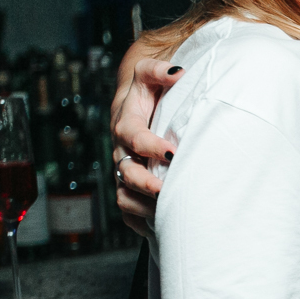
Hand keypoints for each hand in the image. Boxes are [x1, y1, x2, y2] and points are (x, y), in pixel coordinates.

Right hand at [111, 47, 183, 233]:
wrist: (137, 102)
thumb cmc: (148, 89)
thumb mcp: (149, 75)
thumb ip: (160, 71)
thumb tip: (178, 72)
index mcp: (126, 123)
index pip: (133, 136)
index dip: (150, 146)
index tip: (171, 153)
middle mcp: (121, 150)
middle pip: (126, 171)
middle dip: (145, 183)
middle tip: (166, 190)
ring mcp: (123, 170)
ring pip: (124, 195)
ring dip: (142, 206)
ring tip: (164, 212)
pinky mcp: (128, 186)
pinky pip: (127, 210)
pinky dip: (139, 222)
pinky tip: (158, 228)